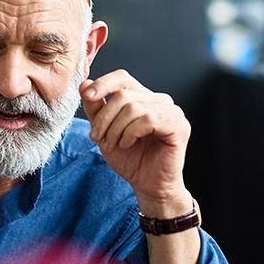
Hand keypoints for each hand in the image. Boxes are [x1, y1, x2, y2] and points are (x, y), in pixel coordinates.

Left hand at [80, 70, 191, 216]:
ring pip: (133, 107)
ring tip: (113, 144)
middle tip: (97, 137)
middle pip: (123, 95)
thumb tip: (84, 83)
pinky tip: (128, 144)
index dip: (103, 83)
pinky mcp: (179, 126)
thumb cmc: (130, 159)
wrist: (147, 185)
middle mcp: (160, 100)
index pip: (122, 77)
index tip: (88, 96)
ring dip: (116, 129)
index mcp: (143, 97)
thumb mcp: (104, 130)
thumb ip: (95, 107)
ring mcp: (172, 112)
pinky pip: (147, 120)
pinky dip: (131, 133)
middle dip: (104, 118)